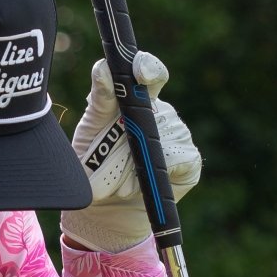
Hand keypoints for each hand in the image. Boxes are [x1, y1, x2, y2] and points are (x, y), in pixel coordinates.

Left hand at [60, 51, 200, 252]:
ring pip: (165, 132)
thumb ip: (98, 102)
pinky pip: (180, 157)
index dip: (147, 66)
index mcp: (132, 99)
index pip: (148, 72)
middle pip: (161, 104)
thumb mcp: (88, 134)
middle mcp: (158, 111)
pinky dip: (160, 169)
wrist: (105, 209)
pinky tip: (144, 181)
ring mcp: (176, 133)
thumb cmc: (93, 166)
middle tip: (123, 139)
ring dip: (139, 157)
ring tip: (120, 176)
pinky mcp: (189, 159)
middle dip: (141, 118)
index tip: (140, 72)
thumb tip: (103, 69)